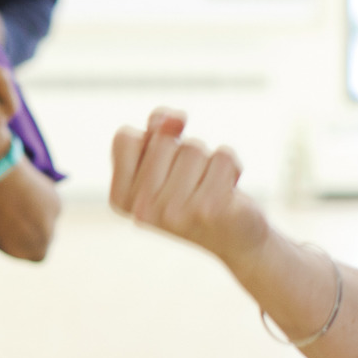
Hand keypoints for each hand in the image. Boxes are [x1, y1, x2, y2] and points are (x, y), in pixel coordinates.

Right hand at [110, 108, 268, 261]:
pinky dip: (232, 167)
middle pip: (162, 139)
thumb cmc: (196, 193)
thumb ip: (157, 127)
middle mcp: (143, 209)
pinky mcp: (210, 209)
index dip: (151, 142)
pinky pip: (223, 156)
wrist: (236, 239)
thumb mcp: (165, 159)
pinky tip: (228, 194)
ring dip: (208, 161)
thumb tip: (174, 119)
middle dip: (182, 150)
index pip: (125, 137)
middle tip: (191, 183)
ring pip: (194, 147)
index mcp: (121, 198)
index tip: (164, 170)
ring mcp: (175, 212)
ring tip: (209, 188)